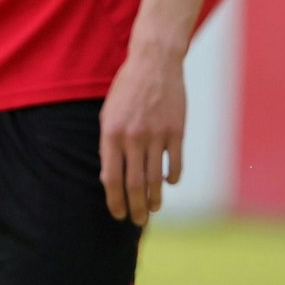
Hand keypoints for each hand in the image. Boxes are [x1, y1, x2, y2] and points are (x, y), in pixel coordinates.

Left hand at [100, 45, 186, 223]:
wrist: (154, 63)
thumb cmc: (128, 89)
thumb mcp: (108, 114)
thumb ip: (109, 145)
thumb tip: (111, 177)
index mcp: (111, 135)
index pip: (112, 179)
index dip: (114, 201)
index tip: (118, 214)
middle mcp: (132, 138)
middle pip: (134, 184)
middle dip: (135, 207)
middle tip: (137, 221)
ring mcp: (156, 135)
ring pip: (155, 178)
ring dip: (154, 198)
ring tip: (154, 209)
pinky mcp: (176, 130)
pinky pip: (175, 163)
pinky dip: (172, 177)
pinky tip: (169, 183)